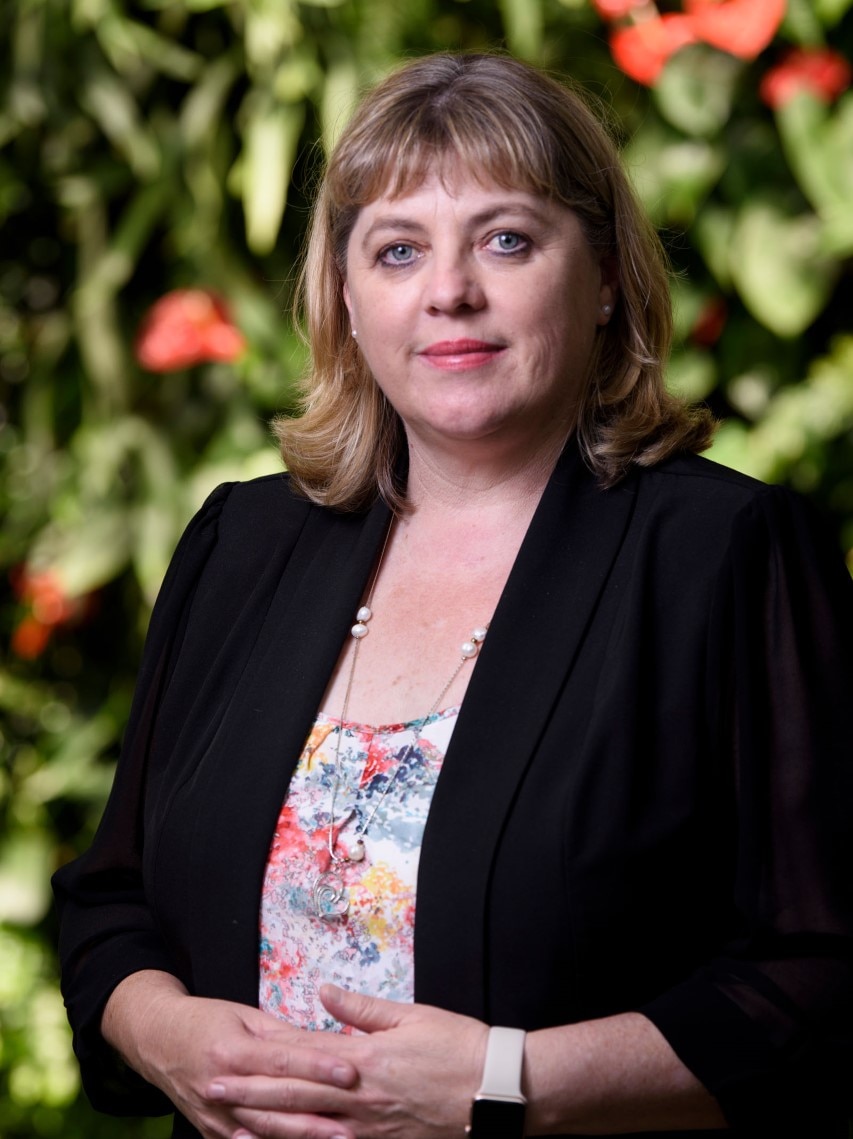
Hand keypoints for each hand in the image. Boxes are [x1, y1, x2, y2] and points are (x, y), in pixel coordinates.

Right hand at [103, 974, 357, 1138]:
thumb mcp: (244, 1016)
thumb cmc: (204, 1021)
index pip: (284, 1062)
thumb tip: (323, 1044)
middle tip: (354, 1120)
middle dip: (317, 1114)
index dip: (318, 1068)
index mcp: (232, 1051)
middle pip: (277, 1104)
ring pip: (264, 1131)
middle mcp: (223, 1087)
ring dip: (302, 1138)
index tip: (350, 1072)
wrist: (156, 1040)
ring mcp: (215, 1116)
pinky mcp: (211, 1133)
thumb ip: (282, 1035)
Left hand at [221, 985, 487, 1138]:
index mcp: (364, 1059)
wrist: (498, 1094)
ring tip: (230, 1126)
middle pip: (293, 1096)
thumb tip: (324, 991)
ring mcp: (370, 1131)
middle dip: (248, 1093)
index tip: (227, 1057)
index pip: (300, 1058)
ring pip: (306, 1130)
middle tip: (211, 1090)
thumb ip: (362, 1008)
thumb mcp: (412, 1016)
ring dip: (266, 1127)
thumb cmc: (459, 1050)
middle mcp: (359, 1099)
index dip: (261, 1059)